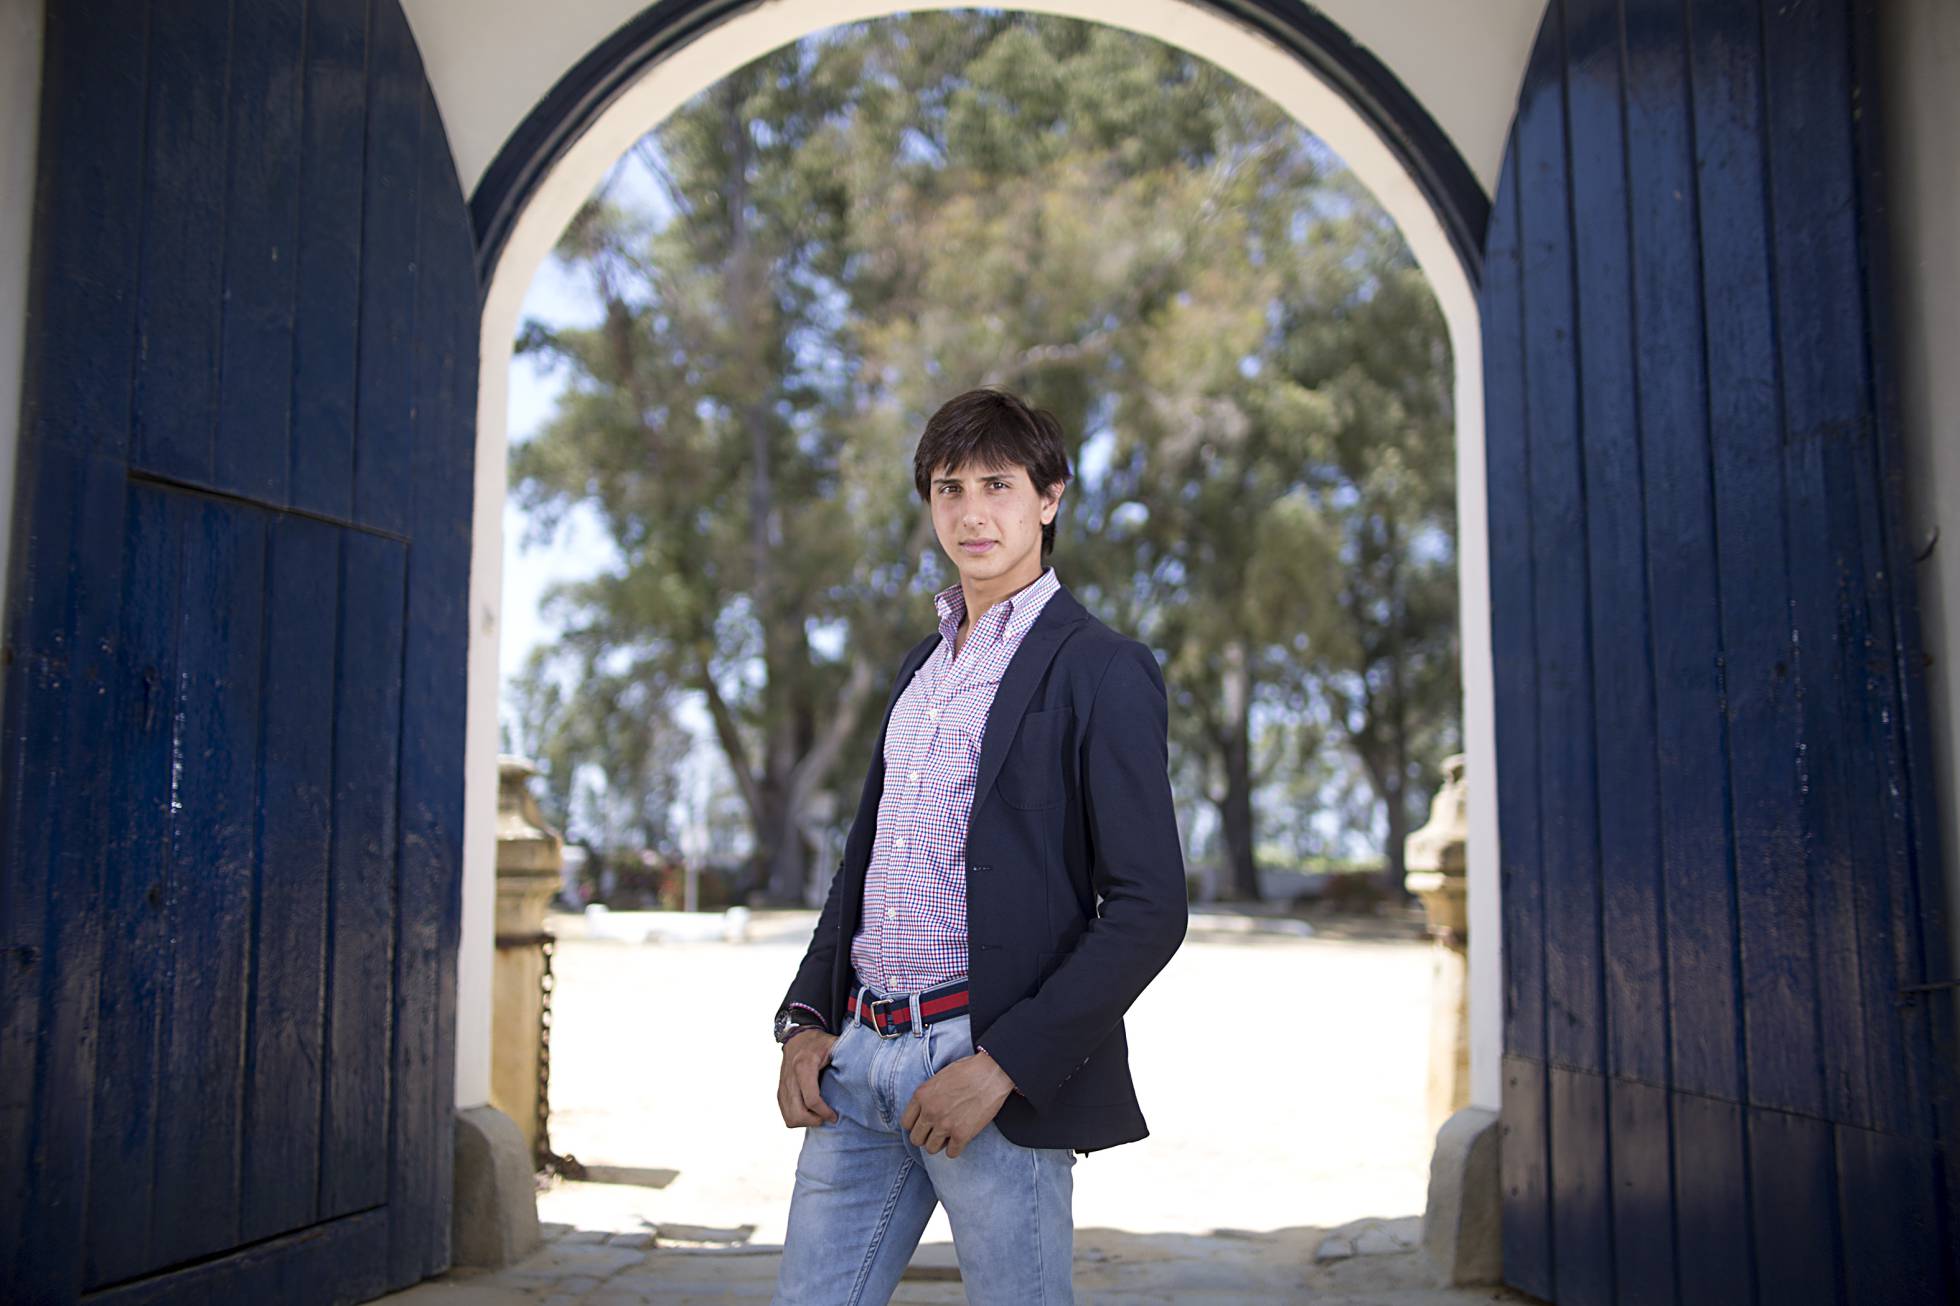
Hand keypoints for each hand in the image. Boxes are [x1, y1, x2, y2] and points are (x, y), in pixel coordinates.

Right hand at [777, 1030, 839, 1127]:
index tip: (835, 1116)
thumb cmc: (819, 1043)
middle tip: (827, 1118)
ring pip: (789, 1117)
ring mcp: (783, 1086)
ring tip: (819, 1117)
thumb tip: (865, 1072)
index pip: (812, 1099)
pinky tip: (810, 1113)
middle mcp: (790, 1077)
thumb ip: (847, 1057)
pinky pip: (785, 1113)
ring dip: (805, 1122)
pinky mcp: (780, 1091)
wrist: (798, 1037)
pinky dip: (797, 1118)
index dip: (824, 1112)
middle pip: (797, 1113)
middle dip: (814, 1121)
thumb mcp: (835, 1045)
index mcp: (804, 1065)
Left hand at [900, 1050, 1016, 1157]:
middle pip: (916, 1139)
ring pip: (931, 1149)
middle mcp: (930, 1112)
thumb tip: (923, 1110)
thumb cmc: (968, 1070)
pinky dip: (955, 1148)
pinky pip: (951, 1153)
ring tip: (948, 1135)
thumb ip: (927, 1095)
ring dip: (939, 1144)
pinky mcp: (962, 1135)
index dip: (915, 1125)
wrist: (992, 1073)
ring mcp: (945, 1125)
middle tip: (936, 1132)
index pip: (906, 1123)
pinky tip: (960, 1139)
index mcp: (921, 1095)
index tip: (924, 1124)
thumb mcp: (939, 1077)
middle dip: (926, 1137)